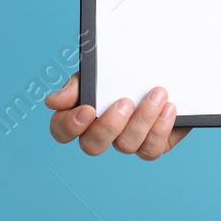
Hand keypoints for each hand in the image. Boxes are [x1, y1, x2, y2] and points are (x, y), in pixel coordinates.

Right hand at [45, 72, 190, 158]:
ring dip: (143, 119)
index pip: (61, 130)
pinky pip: (151, 150)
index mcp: (81, 115)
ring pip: (126, 146)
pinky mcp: (151, 146)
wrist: (165, 71)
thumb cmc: (125, 72)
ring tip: (158, 93)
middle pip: (92, 146)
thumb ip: (78, 84)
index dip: (70, 126)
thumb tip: (52, 102)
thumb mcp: (99, 71)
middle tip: (126, 101)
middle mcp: (101, 134)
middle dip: (109, 125)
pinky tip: (169, 107)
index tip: (87, 109)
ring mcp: (126, 142)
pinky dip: (161, 128)